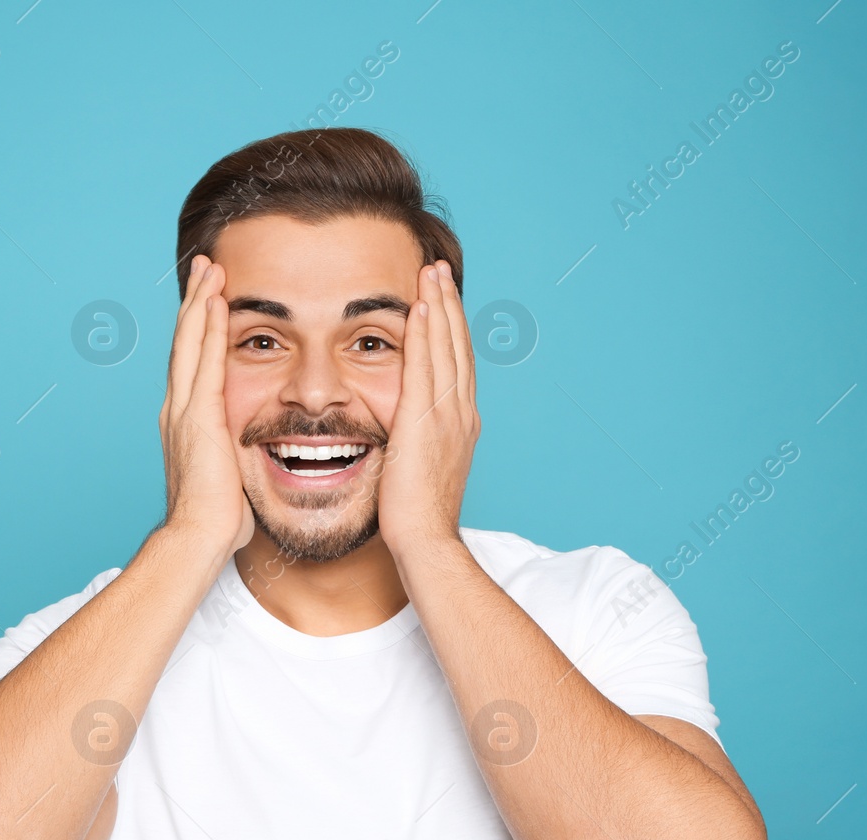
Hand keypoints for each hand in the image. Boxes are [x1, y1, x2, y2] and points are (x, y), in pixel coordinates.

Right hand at [158, 254, 254, 559]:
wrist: (198, 540)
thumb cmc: (217, 521)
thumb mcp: (229, 478)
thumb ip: (236, 458)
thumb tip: (257, 459)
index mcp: (186, 423)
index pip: (193, 365)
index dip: (199, 329)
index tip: (209, 299)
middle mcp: (178, 409)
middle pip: (186, 343)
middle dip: (195, 303)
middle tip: (205, 266)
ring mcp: (184, 411)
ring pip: (191, 343)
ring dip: (201, 303)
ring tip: (210, 269)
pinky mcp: (199, 417)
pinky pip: (205, 362)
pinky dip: (208, 330)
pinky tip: (216, 303)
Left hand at [377, 260, 479, 557]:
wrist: (426, 541)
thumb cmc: (418, 518)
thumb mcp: (423, 469)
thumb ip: (419, 442)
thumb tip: (405, 433)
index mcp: (461, 423)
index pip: (456, 364)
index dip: (450, 328)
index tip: (440, 299)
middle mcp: (461, 413)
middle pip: (456, 346)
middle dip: (447, 305)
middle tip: (438, 270)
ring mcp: (447, 415)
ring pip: (444, 348)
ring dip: (437, 306)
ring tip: (430, 273)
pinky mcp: (425, 421)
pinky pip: (424, 367)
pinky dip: (424, 334)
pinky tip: (418, 307)